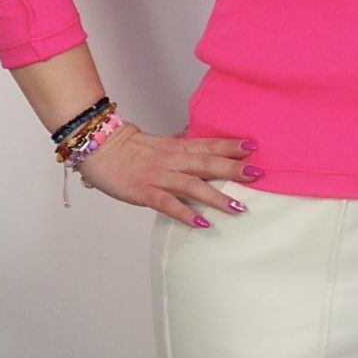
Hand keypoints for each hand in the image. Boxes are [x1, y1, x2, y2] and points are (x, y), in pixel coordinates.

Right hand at [74, 118, 261, 226]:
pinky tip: (202, 223)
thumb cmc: (129, 147)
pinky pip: (168, 204)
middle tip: (259, 174)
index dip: (231, 145)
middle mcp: (172, 161)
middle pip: (207, 163)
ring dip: (217, 197)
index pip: (208, 144)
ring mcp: (159, 177)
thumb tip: (197, 135)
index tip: (254, 146)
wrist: (97, 148)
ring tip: (239, 207)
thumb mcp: (160, 141)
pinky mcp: (144, 193)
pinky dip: (186, 213)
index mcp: (176, 147)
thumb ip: (181, 141)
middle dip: (234, 169)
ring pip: (192, 186)